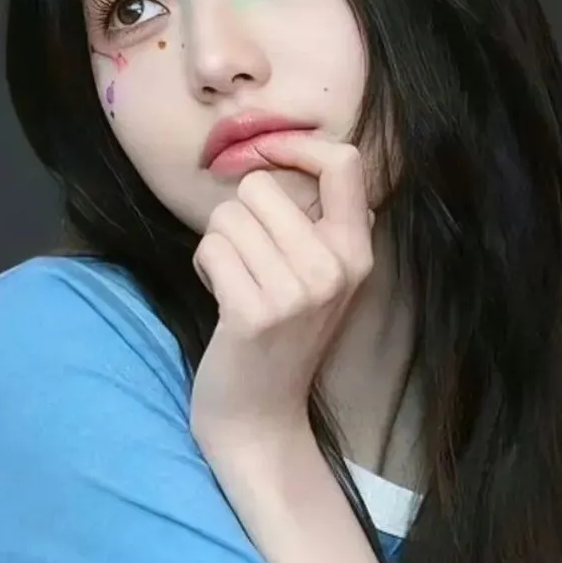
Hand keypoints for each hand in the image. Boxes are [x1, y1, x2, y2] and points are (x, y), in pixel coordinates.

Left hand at [190, 135, 372, 456]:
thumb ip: (317, 222)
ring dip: (218, 246)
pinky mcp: (254, 313)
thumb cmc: (279, 336)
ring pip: (226, 217)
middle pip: (260, 186)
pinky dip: (204, 268)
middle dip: (237, 216)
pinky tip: (221, 300)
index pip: (343, 163)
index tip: (264, 154)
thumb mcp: (320, 277)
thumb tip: (278, 150)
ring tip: (236, 284)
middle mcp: (335, 269)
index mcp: (357, 252)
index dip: (295, 145)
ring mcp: (297, 293)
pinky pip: (210, 249)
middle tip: (247, 262)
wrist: (260, 417)